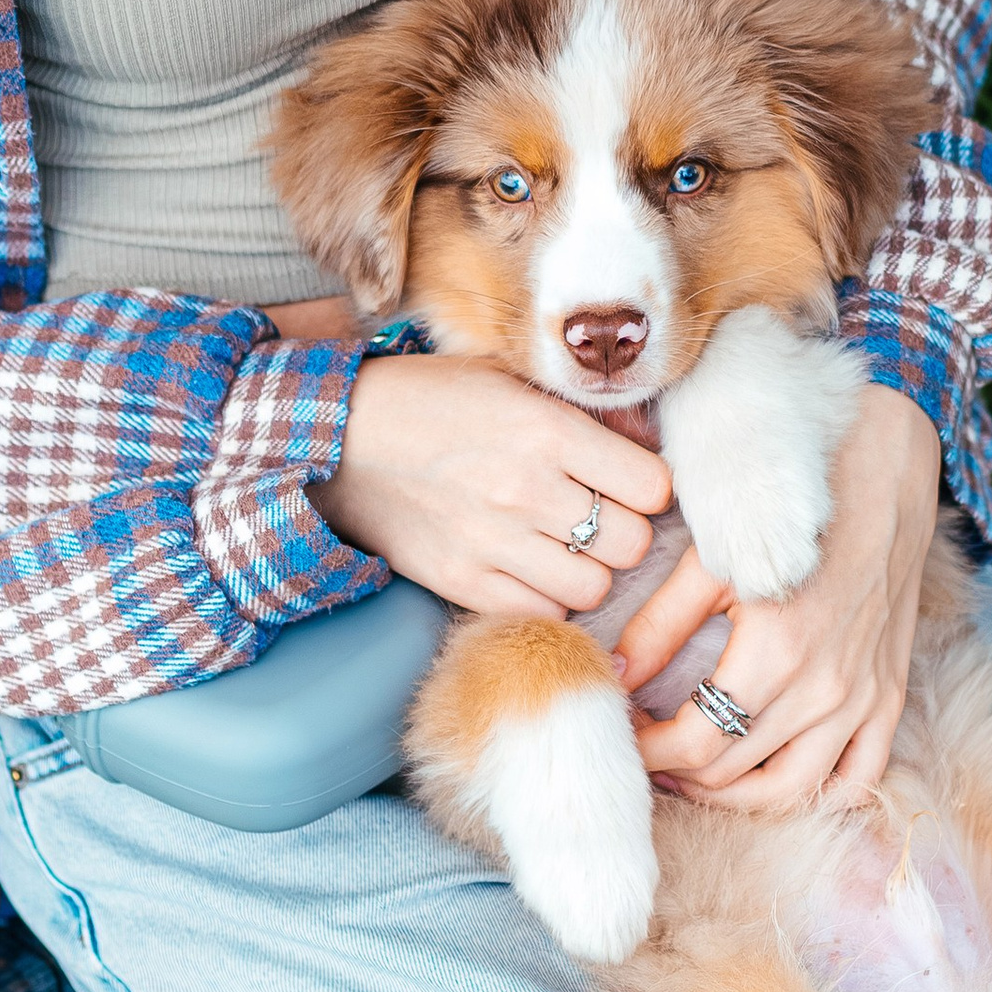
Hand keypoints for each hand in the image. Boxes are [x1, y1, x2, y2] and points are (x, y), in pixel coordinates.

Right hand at [311, 354, 673, 619]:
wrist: (339, 436)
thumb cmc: (433, 399)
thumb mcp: (511, 378)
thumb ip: (585, 412)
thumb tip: (649, 443)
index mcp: (547, 430)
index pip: (652, 485)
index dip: (649, 486)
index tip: (630, 481)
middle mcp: (526, 489)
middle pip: (632, 544)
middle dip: (625, 532)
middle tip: (599, 516)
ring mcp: (493, 542)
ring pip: (593, 588)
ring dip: (588, 570)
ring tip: (564, 546)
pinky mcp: (462, 581)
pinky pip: (541, 614)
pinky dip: (545, 598)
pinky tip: (530, 570)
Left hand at [613, 381, 939, 810]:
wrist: (886, 464)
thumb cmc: (791, 499)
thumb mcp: (715, 555)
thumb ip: (659, 623)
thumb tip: (612, 678)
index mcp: (777, 652)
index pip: (696, 745)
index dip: (649, 752)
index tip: (623, 733)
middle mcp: (825, 688)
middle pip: (734, 774)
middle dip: (678, 773)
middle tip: (647, 750)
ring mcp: (864, 698)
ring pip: (793, 791)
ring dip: (738, 797)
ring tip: (698, 774)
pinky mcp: (890, 694)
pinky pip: (859, 778)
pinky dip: (817, 795)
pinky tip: (774, 776)